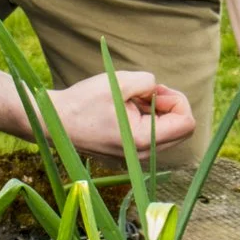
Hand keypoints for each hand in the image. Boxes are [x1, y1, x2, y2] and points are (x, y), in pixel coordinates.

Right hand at [44, 71, 195, 155]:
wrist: (52, 122)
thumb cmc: (83, 102)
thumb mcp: (119, 81)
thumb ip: (148, 81)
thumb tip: (157, 89)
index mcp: (142, 140)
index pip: (187, 123)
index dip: (176, 100)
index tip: (153, 90)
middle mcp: (141, 156)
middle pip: (180, 130)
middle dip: (168, 105)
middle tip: (145, 92)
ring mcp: (133, 158)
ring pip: (166, 133)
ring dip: (155, 112)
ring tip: (130, 99)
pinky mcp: (125, 155)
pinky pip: (149, 137)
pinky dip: (144, 120)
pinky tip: (124, 109)